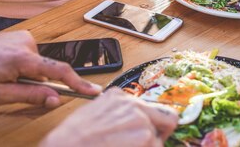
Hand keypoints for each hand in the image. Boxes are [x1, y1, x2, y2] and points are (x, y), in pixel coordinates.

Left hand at [0, 30, 100, 106]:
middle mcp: (30, 44)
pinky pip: (33, 57)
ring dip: (29, 74)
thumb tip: (55, 99)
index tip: (93, 91)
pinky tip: (7, 65)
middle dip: (40, 84)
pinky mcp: (24, 37)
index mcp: (24, 59)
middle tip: (17, 90)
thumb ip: (30, 96)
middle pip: (49, 70)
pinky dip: (25, 65)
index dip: (78, 83)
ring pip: (39, 65)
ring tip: (6, 75)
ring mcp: (27, 38)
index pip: (60, 71)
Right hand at [40, 88, 177, 146]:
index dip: (153, 123)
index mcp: (119, 97)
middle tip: (148, 143)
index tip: (152, 132)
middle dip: (162, 133)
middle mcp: (133, 104)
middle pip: (168, 118)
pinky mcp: (144, 137)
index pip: (150, 108)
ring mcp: (141, 120)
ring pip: (158, 140)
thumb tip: (126, 124)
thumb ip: (116, 114)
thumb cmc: (71, 139)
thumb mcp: (93, 114)